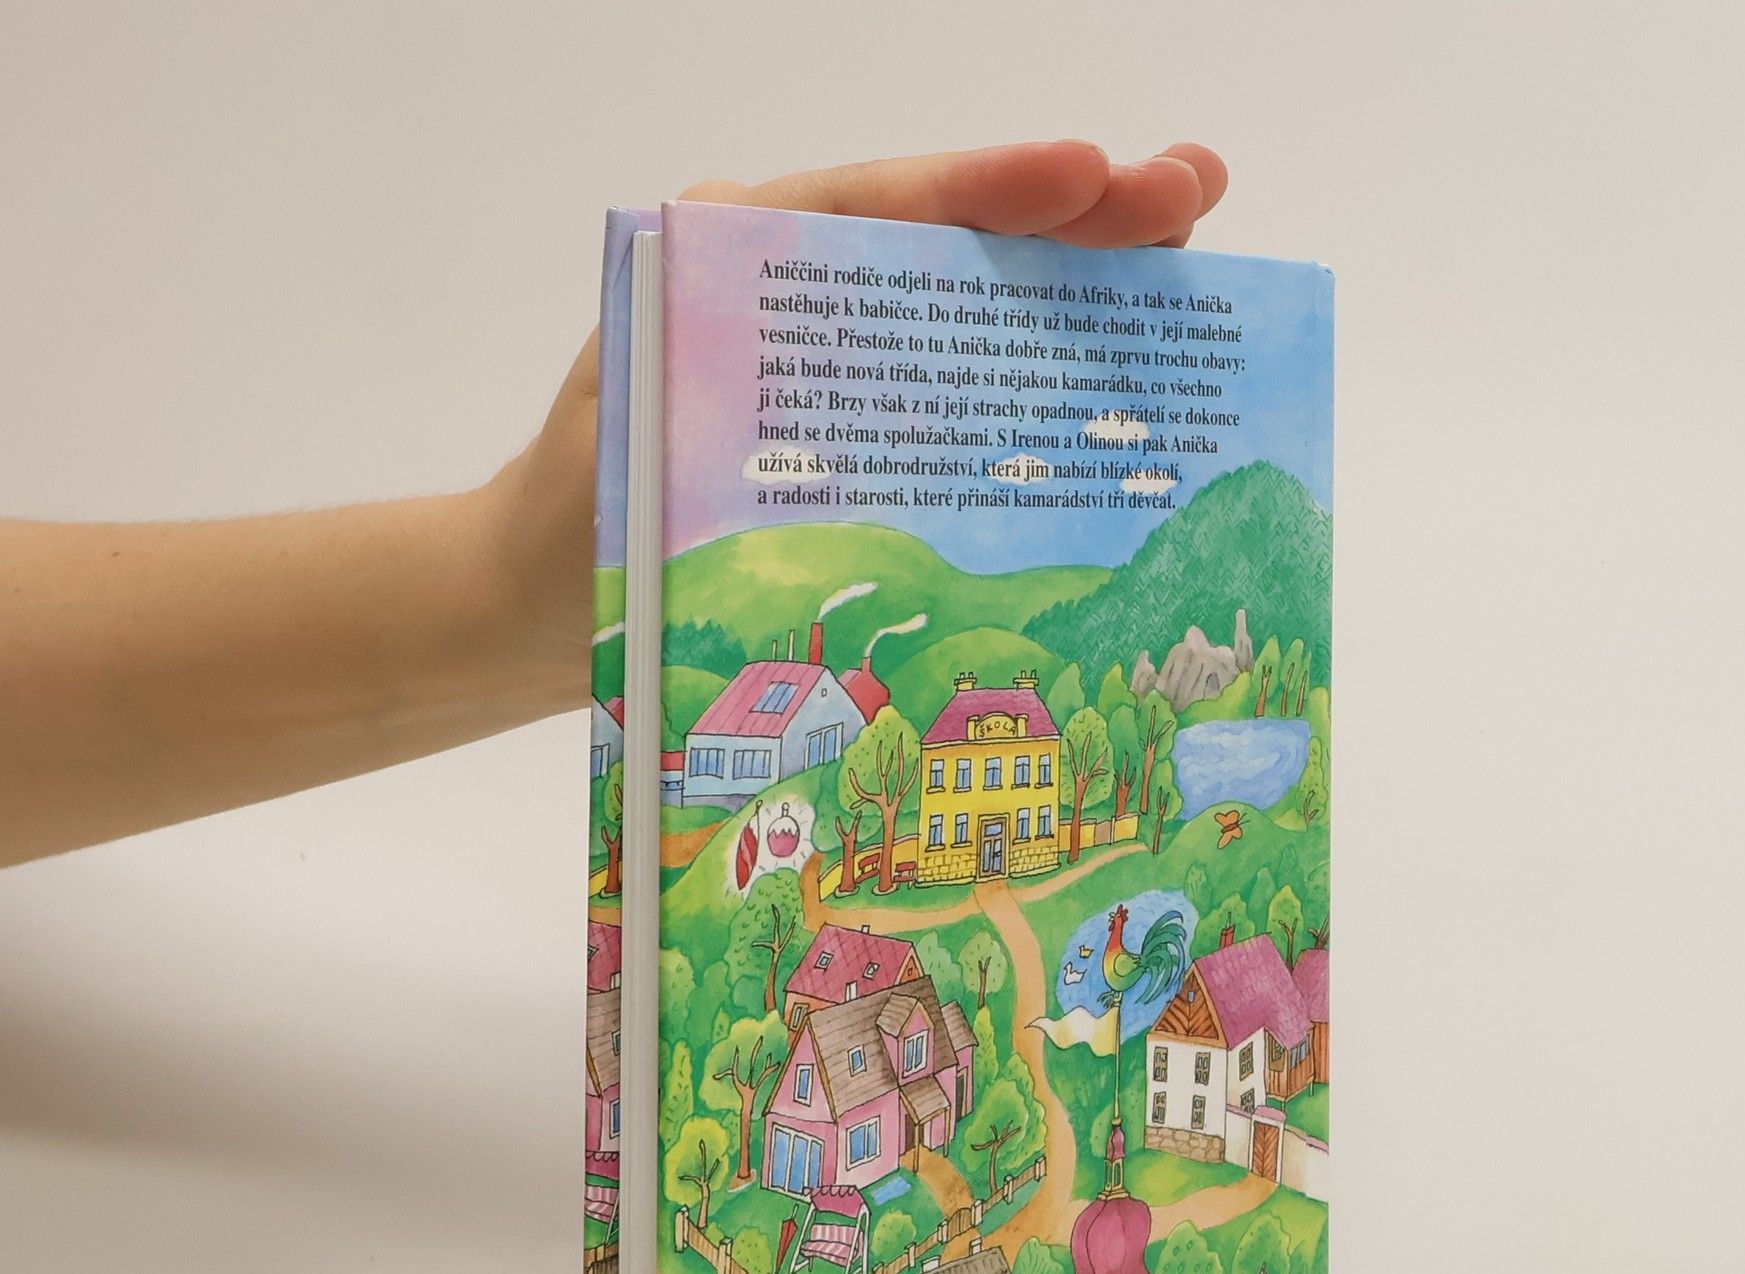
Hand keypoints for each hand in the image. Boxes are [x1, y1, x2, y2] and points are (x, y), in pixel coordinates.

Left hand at [481, 141, 1229, 701]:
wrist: (540, 616)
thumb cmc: (571, 530)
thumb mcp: (622, 437)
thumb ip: (690, 365)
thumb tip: (770, 284)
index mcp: (735, 266)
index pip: (877, 205)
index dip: (988, 190)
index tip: (1092, 175)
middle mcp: (799, 302)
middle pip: (950, 242)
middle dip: (1076, 216)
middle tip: (1193, 193)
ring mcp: (838, 374)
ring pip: (973, 314)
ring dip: (1082, 291)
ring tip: (1190, 262)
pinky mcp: (859, 443)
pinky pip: (962, 403)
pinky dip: (1042, 391)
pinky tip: (1123, 389)